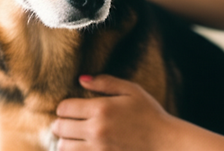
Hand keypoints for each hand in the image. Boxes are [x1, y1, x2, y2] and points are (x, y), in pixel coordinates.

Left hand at [53, 75, 176, 150]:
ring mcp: (97, 150)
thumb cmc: (150, 114)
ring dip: (65, 140)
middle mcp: (95, 130)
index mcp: (101, 109)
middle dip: (61, 123)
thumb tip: (81, 79)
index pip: (64, 108)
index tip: (71, 107)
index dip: (64, 106)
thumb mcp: (132, 91)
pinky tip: (83, 146)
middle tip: (70, 121)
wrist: (165, 143)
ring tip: (75, 136)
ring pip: (62, 146)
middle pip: (59, 127)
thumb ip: (105, 82)